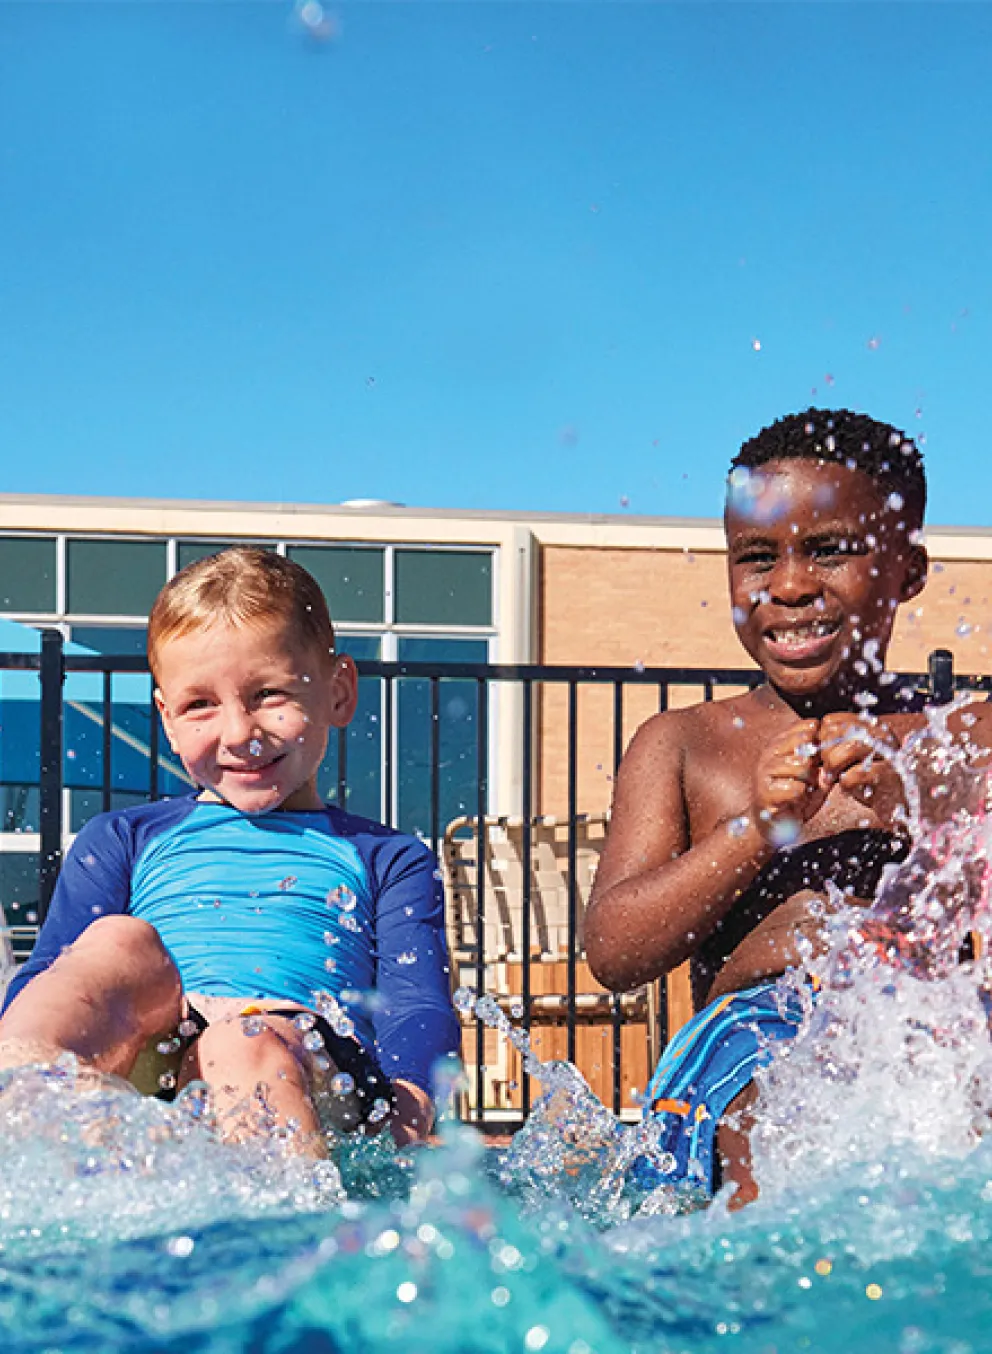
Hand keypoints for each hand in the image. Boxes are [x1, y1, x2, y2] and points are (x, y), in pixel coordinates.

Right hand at [751, 718, 826, 845]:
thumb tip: (838, 746)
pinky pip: (796, 788)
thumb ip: (824, 760)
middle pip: (806, 745)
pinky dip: (802, 797)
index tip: (820, 760)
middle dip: (815, 763)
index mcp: (780, 744)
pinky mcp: (764, 792)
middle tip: (810, 779)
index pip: (807, 728)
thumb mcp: (814, 774)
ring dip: (809, 782)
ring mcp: (764, 772)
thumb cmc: (794, 796)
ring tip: (803, 791)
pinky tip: (796, 802)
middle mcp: (769, 754)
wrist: (772, 824)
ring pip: (802, 766)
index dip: (821, 744)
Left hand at [817, 713, 905, 825]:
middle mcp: (881, 734)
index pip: (831, 721)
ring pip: (849, 747)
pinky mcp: (889, 775)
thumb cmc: (873, 780)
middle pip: (838, 732)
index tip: (822, 755)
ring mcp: (887, 753)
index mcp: (870, 725)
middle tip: (827, 771)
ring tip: (833, 778)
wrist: (902, 804)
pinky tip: (850, 789)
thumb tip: (809, 742)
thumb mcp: (854, 757)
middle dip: (825, 755)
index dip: (820, 739)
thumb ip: (836, 744)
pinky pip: (856, 774)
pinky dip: (846, 784)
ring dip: (834, 767)